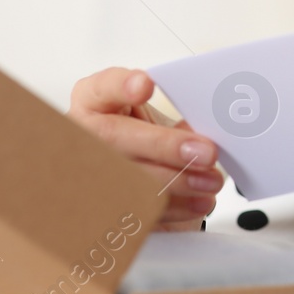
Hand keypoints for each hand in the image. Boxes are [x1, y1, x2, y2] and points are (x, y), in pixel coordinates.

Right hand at [68, 67, 222, 230]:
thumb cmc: (142, 137)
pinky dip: (174, 208)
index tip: (146, 84)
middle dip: (165, 146)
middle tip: (207, 152)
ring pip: (126, 178)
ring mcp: (85, 170)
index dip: (121, 86)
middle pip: (115, 138)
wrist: (133, 171)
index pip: (102, 87)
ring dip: (176, 182)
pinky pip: (135, 209)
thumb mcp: (155, 119)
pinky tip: (198, 203)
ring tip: (210, 181)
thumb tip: (206, 131)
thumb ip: (174, 118)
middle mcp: (83, 132)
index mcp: (94, 99)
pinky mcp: (99, 206)